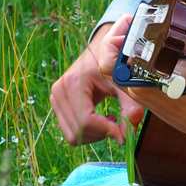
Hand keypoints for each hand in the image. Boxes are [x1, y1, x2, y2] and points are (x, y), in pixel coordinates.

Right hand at [50, 22, 144, 145]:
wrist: (102, 49)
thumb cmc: (115, 64)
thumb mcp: (125, 82)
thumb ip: (130, 106)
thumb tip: (128, 135)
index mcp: (74, 82)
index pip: (86, 121)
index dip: (106, 131)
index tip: (124, 134)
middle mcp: (59, 91)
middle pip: (78, 132)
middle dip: (101, 134)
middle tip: (119, 125)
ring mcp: (55, 98)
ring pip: (73, 136)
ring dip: (95, 134)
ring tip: (110, 119)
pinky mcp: (57, 104)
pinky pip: (70, 131)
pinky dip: (88, 131)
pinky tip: (101, 118)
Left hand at [98, 16, 185, 151]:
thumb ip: (182, 32)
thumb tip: (169, 15)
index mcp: (146, 78)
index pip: (115, 52)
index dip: (119, 31)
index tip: (132, 18)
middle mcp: (139, 89)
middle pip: (112, 61)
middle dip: (119, 39)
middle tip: (133, 23)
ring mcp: (143, 97)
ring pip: (121, 70)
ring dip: (128, 50)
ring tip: (144, 33)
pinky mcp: (150, 100)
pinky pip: (134, 77)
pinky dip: (137, 61)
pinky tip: (155, 50)